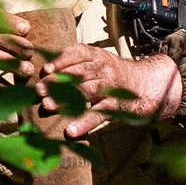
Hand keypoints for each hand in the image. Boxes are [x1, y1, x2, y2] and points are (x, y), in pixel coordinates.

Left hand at [37, 45, 181, 137]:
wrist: (146, 86)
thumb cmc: (112, 75)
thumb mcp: (97, 62)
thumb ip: (75, 64)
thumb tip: (44, 74)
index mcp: (97, 55)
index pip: (77, 53)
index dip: (61, 60)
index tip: (46, 70)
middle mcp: (104, 69)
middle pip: (78, 73)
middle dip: (56, 82)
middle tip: (39, 90)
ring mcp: (111, 87)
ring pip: (86, 92)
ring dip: (65, 99)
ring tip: (47, 106)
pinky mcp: (116, 105)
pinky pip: (99, 114)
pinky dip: (84, 123)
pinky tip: (71, 131)